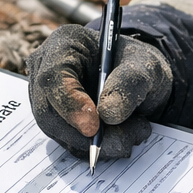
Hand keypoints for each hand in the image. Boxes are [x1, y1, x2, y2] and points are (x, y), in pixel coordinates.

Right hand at [26, 24, 172, 159]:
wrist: (138, 80)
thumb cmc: (137, 65)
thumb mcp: (145, 67)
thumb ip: (129, 84)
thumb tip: (108, 115)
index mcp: (65, 44)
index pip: (52, 77)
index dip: (70, 104)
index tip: (95, 126)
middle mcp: (47, 70)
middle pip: (50, 112)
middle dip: (87, 135)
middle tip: (125, 142)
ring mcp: (47, 98)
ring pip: (59, 133)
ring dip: (98, 144)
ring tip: (134, 134)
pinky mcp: (56, 120)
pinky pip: (69, 142)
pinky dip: (97, 148)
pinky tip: (122, 139)